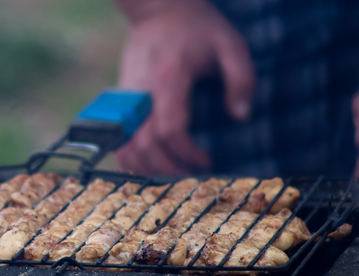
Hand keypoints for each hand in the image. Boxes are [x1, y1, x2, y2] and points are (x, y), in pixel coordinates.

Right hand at [114, 0, 254, 173]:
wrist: (159, 10)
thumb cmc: (198, 27)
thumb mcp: (230, 44)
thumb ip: (241, 79)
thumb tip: (240, 116)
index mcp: (169, 78)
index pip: (170, 129)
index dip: (187, 153)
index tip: (206, 161)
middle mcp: (141, 92)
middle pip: (144, 145)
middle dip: (167, 168)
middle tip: (190, 176)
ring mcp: (126, 98)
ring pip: (125, 146)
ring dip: (145, 168)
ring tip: (171, 175)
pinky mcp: (120, 102)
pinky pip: (118, 139)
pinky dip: (128, 159)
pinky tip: (148, 166)